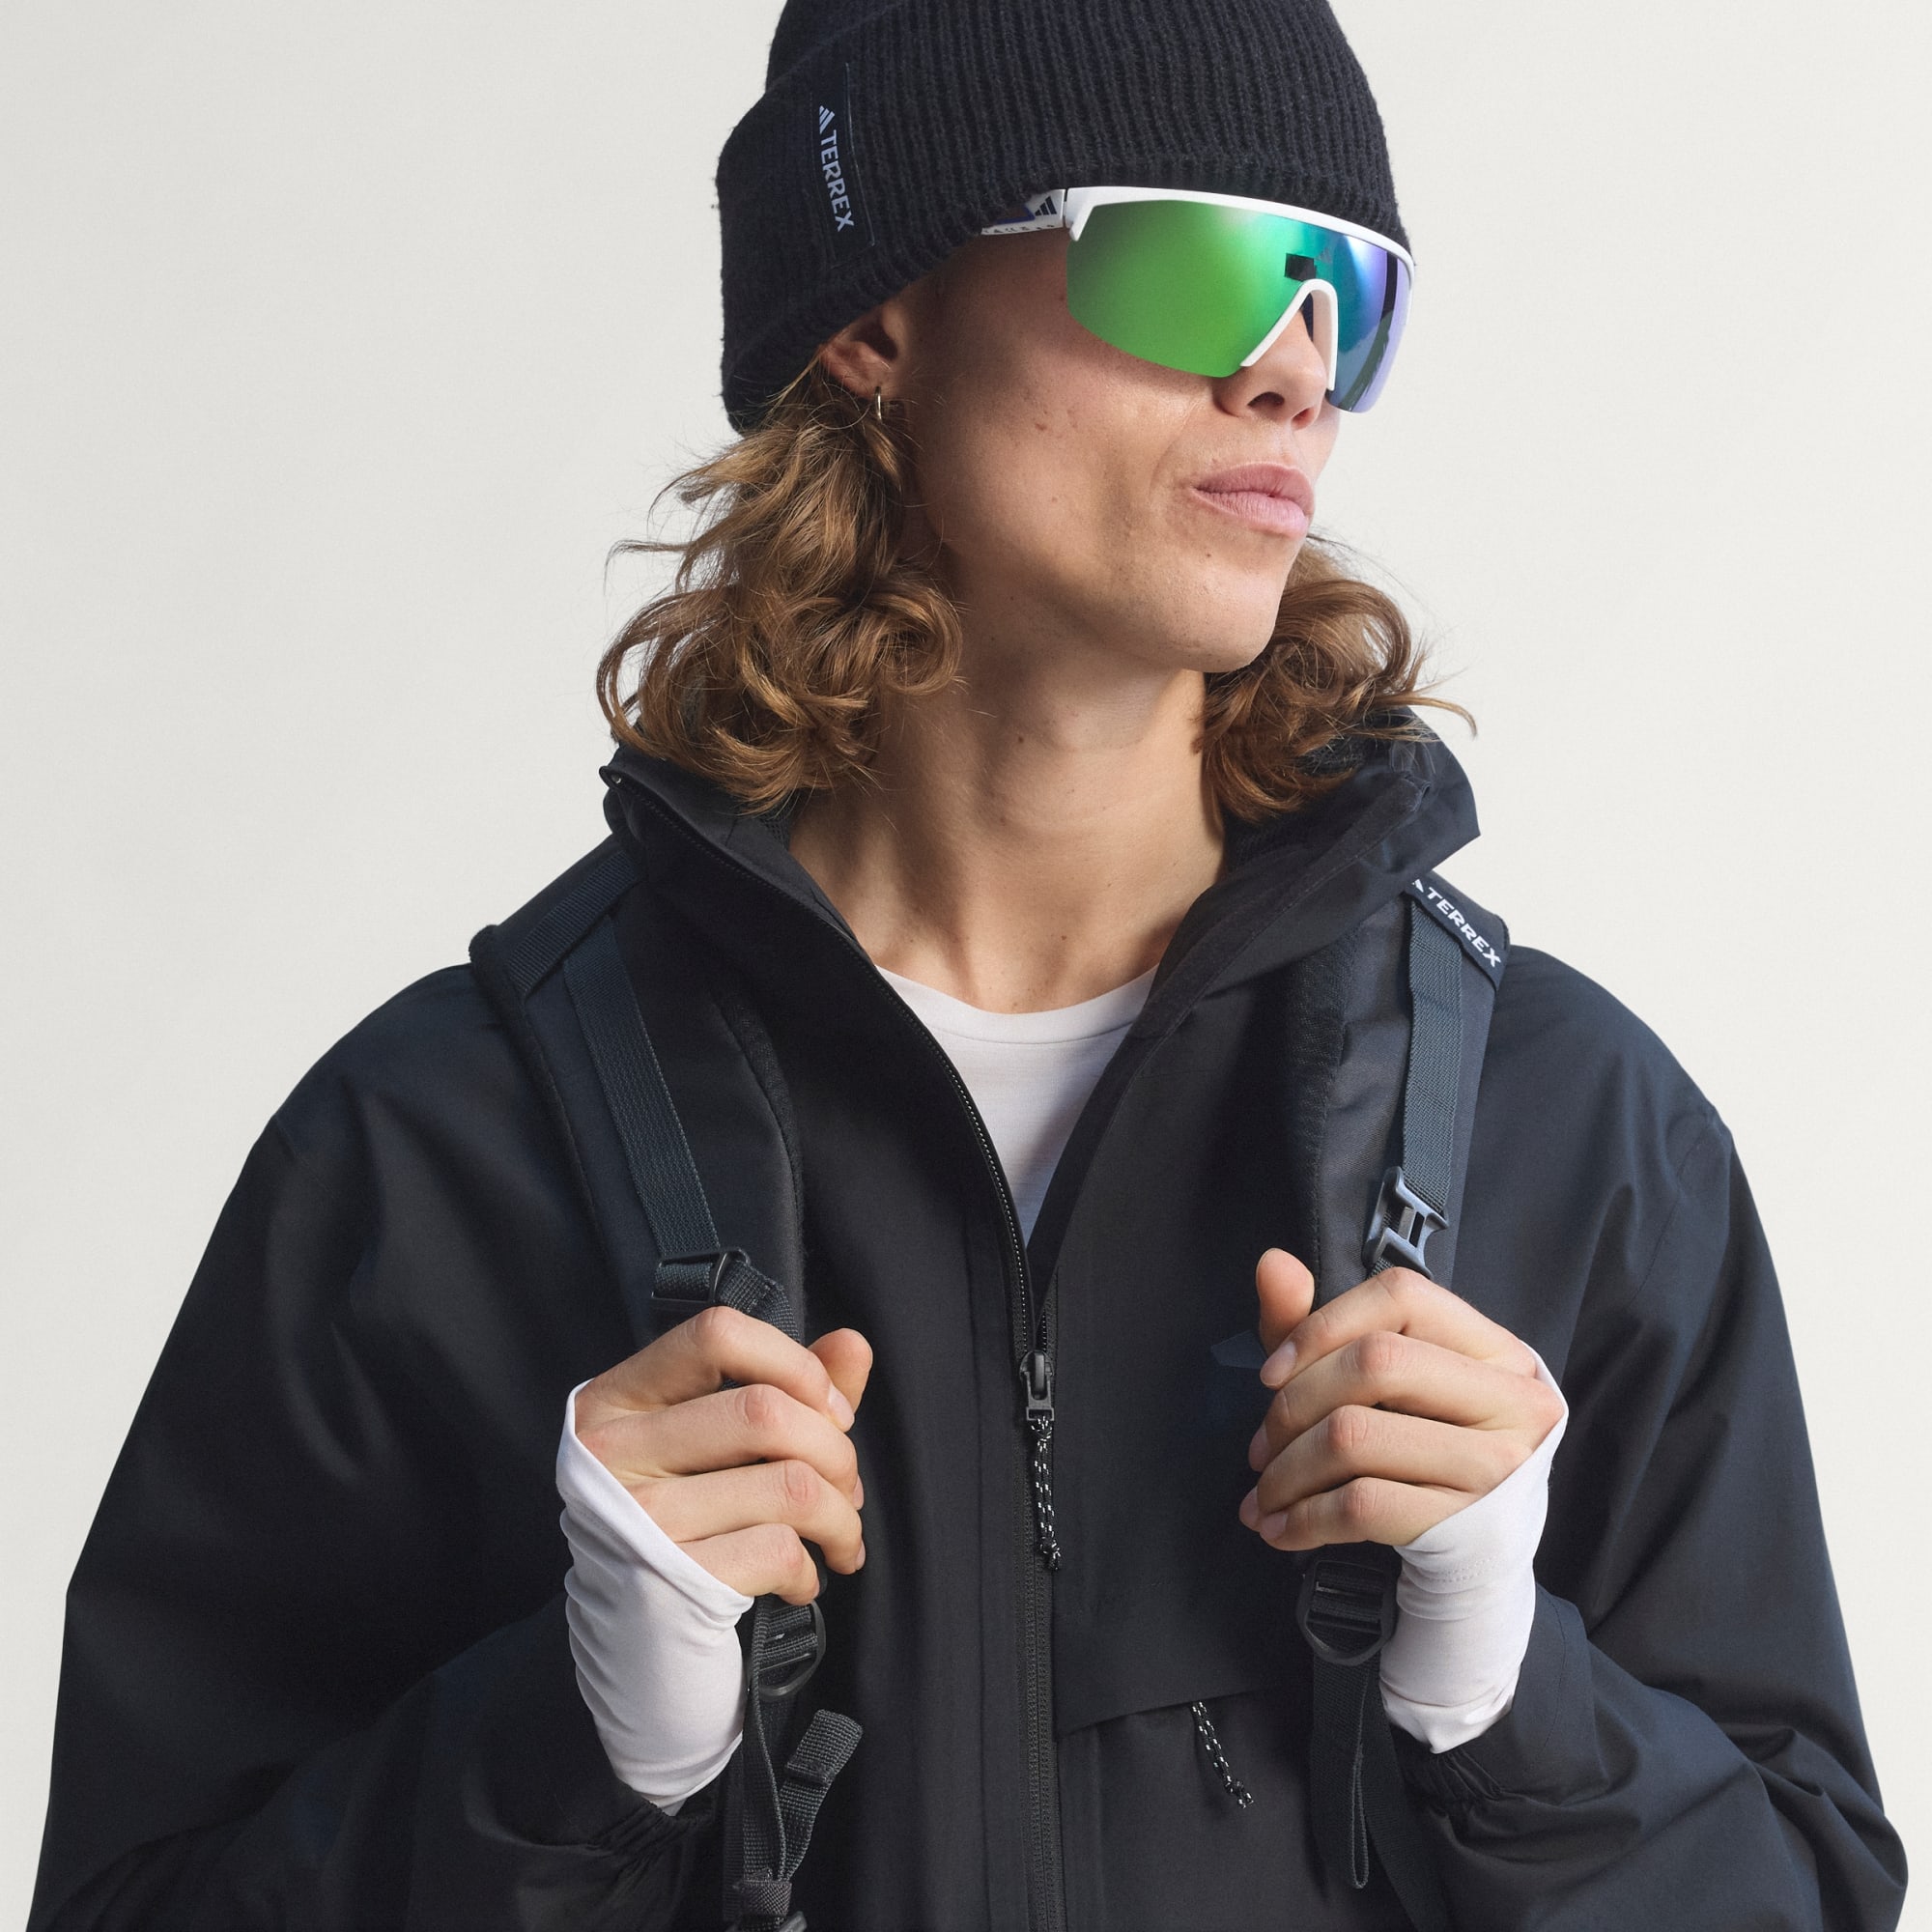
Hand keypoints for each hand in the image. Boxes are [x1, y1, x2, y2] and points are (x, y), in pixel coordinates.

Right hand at [574, 1307, 873, 1605]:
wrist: (634, 1651)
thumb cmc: (686, 1528)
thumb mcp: (720, 1449)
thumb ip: (787, 1389)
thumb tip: (852, 1344)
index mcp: (619, 1398)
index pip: (718, 1336)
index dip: (794, 1363)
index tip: (829, 1409)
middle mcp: (613, 1451)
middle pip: (765, 1412)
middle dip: (836, 1451)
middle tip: (846, 1488)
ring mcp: (636, 1518)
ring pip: (789, 1484)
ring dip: (840, 1516)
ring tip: (839, 1538)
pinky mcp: (667, 1581)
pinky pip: (780, 1549)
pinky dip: (812, 1568)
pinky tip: (802, 1579)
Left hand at [1237, 1248, 1561, 1549]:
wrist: (1475, 1555)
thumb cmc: (1420, 1450)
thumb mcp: (1375, 1385)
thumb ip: (1319, 1324)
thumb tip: (1272, 1264)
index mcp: (1494, 1347)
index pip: (1401, 1296)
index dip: (1323, 1324)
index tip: (1271, 1371)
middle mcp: (1511, 1398)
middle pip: (1375, 1361)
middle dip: (1293, 1405)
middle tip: (1260, 1447)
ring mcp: (1497, 1465)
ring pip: (1355, 1436)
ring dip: (1286, 1471)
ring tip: (1263, 1493)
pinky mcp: (1470, 1526)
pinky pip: (1361, 1506)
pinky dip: (1302, 1518)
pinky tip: (1279, 1527)